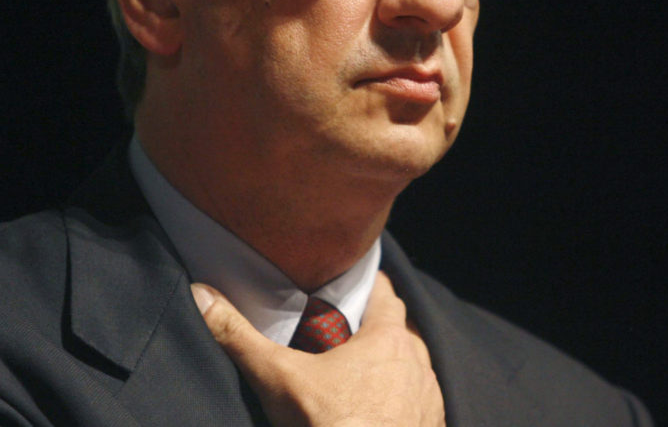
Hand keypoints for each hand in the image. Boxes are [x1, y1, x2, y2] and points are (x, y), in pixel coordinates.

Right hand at [191, 271, 444, 426]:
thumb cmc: (330, 426)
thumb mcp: (278, 378)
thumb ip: (240, 337)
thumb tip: (202, 295)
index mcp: (388, 337)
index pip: (385, 293)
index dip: (368, 287)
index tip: (352, 286)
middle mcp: (416, 361)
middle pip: (400, 329)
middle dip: (378, 329)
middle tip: (348, 335)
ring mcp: (428, 395)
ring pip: (413, 366)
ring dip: (394, 366)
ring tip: (363, 374)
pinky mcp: (432, 425)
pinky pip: (422, 402)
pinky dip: (404, 400)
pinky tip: (381, 410)